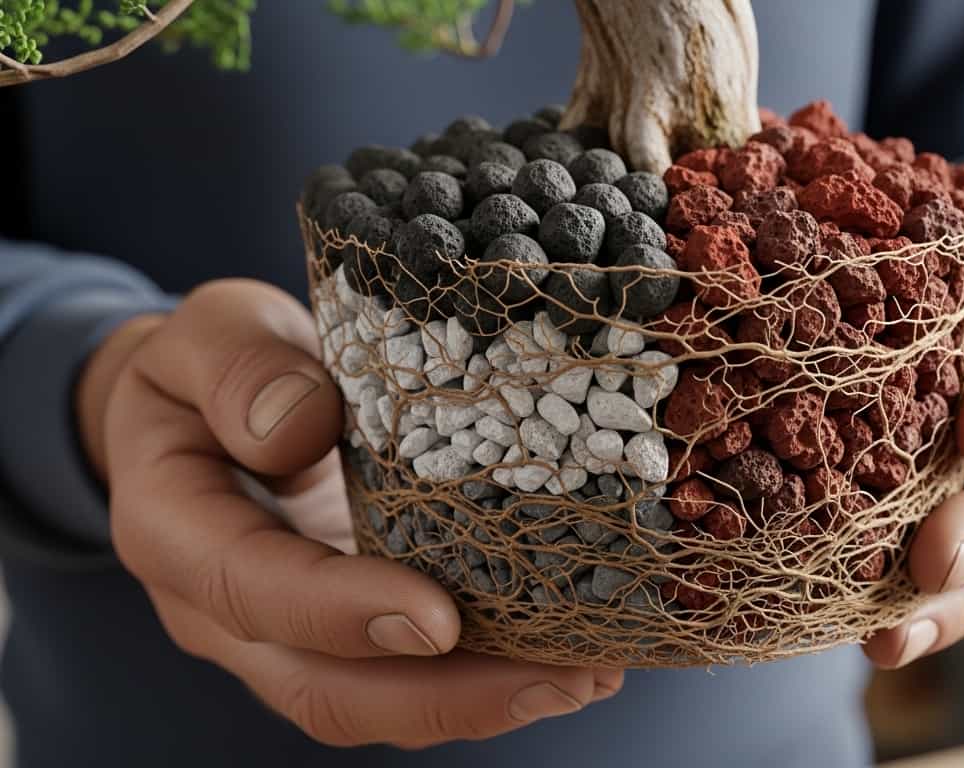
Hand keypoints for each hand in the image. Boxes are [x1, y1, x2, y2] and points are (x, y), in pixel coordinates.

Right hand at [81, 279, 621, 747]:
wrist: (201, 406)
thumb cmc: (211, 362)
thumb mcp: (210, 328)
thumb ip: (238, 364)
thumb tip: (299, 426)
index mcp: (175, 528)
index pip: (252, 590)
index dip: (342, 613)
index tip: (440, 619)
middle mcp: (226, 609)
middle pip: (324, 689)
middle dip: (446, 698)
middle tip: (563, 677)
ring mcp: (290, 633)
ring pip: (375, 702)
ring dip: (483, 701)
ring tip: (589, 674)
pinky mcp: (349, 627)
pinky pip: (409, 675)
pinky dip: (487, 674)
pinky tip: (569, 652)